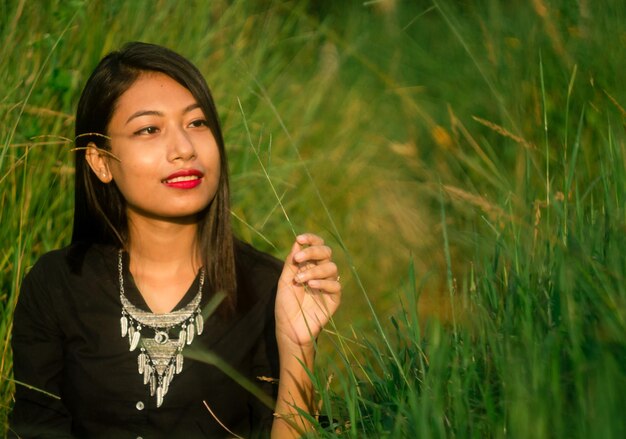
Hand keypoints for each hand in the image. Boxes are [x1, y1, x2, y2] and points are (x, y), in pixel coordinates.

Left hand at [275, 233, 340, 349]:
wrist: (289, 329)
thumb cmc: (285, 306)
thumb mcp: (284, 281)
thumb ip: (292, 262)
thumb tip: (297, 242)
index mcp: (309, 266)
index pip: (316, 246)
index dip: (311, 239)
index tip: (300, 239)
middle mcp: (320, 273)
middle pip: (326, 253)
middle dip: (313, 252)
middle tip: (299, 258)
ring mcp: (328, 286)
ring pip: (331, 267)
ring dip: (315, 270)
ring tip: (300, 280)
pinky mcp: (334, 299)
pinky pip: (335, 285)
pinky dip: (323, 283)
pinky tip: (311, 286)